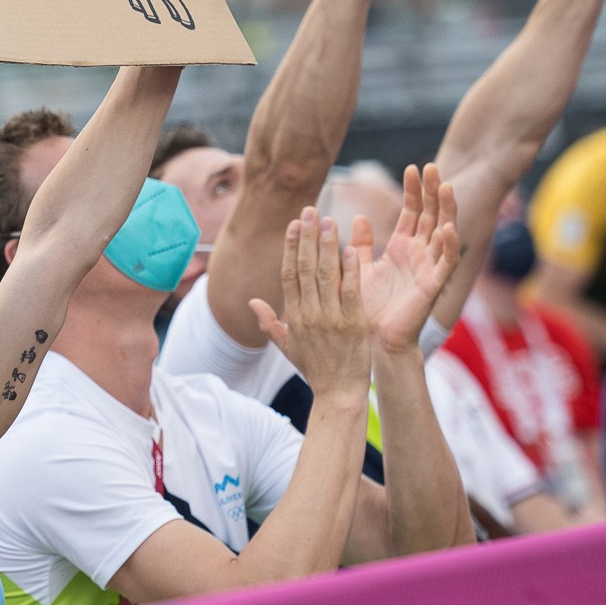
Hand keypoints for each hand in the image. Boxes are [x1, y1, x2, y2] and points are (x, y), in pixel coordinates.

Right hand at [249, 208, 371, 400]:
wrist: (338, 394)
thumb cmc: (315, 369)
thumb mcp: (287, 347)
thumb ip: (269, 323)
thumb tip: (252, 303)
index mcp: (294, 316)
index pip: (289, 274)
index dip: (291, 247)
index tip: (294, 224)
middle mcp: (309, 313)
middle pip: (305, 267)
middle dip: (307, 237)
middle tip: (309, 210)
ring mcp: (330, 318)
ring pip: (326, 275)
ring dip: (327, 245)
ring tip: (328, 220)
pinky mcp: (353, 324)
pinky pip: (350, 291)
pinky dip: (351, 270)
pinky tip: (352, 248)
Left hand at [356, 164, 460, 350]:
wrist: (373, 340)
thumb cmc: (367, 307)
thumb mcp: (359, 268)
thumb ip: (361, 244)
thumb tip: (358, 217)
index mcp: (402, 248)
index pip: (412, 212)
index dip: (413, 191)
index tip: (412, 167)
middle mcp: (419, 255)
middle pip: (431, 216)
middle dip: (431, 192)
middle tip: (431, 166)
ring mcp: (429, 268)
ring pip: (443, 233)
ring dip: (446, 210)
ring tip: (445, 186)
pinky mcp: (434, 285)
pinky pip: (446, 263)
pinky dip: (449, 246)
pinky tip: (448, 228)